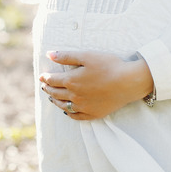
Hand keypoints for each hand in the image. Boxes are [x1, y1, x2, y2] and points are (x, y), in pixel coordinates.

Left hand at [39, 50, 154, 120]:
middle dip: (48, 89)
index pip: (52, 80)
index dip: (45, 78)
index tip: (42, 76)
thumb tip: (49, 55)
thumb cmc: (109, 66)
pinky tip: (67, 110)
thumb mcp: (86, 56)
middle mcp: (75, 96)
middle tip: (44, 86)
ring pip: (63, 106)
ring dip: (55, 101)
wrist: (129, 82)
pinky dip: (69, 113)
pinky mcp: (94, 114)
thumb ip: (66, 56)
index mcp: (71, 81)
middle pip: (56, 93)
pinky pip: (76, 116)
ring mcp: (84, 107)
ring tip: (52, 97)